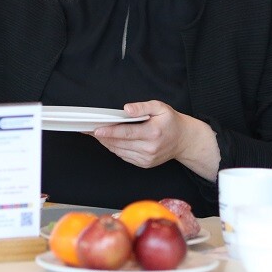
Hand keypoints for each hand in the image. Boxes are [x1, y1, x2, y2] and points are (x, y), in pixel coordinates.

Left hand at [90, 100, 220, 180]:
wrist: (184, 140)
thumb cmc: (171, 121)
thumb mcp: (160, 107)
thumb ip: (142, 107)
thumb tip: (126, 109)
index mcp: (153, 132)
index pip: (126, 133)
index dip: (109, 131)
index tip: (96, 130)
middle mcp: (149, 148)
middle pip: (119, 143)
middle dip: (103, 136)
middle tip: (88, 129)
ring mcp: (146, 158)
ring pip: (119, 151)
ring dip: (106, 142)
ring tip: (95, 133)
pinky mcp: (144, 164)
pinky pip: (124, 156)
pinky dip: (115, 148)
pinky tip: (109, 140)